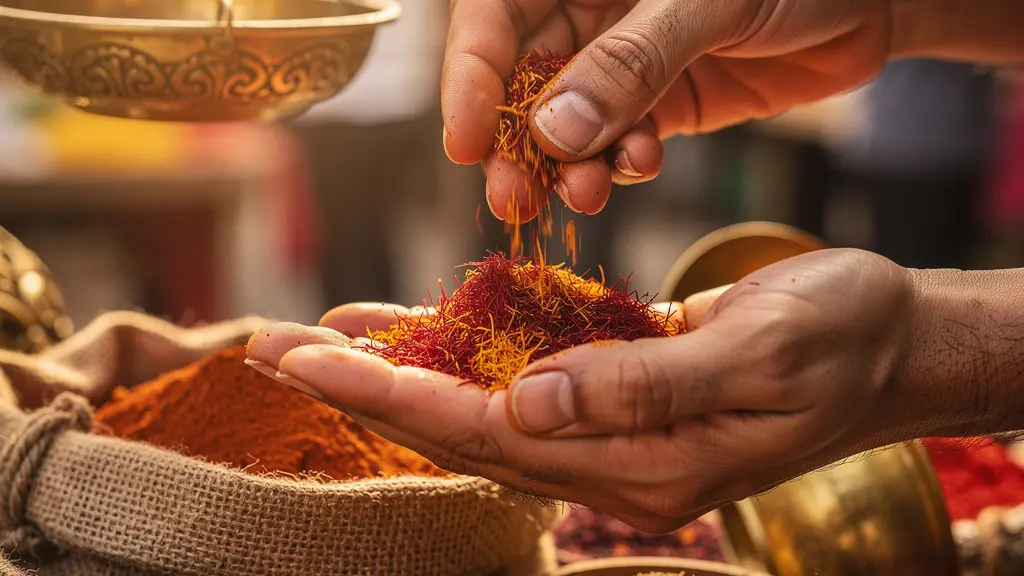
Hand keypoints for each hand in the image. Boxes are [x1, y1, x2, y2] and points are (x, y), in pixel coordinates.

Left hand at [246, 248, 923, 532]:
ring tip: (327, 335)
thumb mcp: (758, 355)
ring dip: (406, 370)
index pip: (491, 434)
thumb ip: (642, 387)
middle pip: (465, 429)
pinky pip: (527, 375)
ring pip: (485, 405)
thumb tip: (531, 402)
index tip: (316, 358)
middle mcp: (617, 460)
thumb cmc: (842, 340)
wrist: (892, 342)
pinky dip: (469, 349)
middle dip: (369, 388)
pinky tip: (422, 326)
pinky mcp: (621, 391)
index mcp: (645, 465)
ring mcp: (616, 431)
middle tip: (280, 345)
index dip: (397, 397)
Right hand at [444, 0, 891, 220]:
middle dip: (515, 144)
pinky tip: (642, 164)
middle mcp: (591, 11)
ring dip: (568, 166)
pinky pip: (617, 142)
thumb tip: (552, 132)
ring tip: (587, 195)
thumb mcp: (711, 2)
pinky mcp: (658, 103)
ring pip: (565, 123)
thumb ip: (632, 63)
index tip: (468, 141)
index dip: (471, 76)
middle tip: (516, 199)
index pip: (494, 14)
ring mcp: (623, 62)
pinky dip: (620, 163)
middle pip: (520, 80)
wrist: (878, 1)